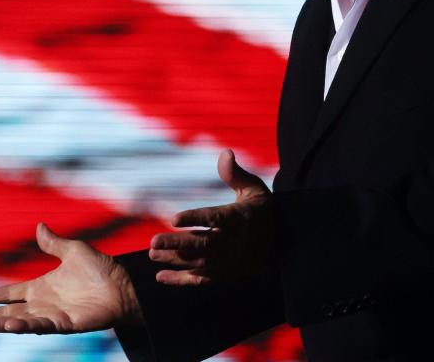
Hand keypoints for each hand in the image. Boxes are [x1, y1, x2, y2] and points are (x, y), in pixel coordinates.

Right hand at [0, 222, 142, 333]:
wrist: (124, 285)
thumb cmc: (101, 269)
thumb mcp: (73, 250)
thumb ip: (54, 243)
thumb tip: (39, 225)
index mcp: (40, 287)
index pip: (9, 293)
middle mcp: (42, 304)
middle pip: (7, 313)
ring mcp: (52, 315)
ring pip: (18, 322)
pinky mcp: (65, 324)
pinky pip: (41, 325)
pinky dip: (25, 326)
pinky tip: (10, 326)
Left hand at [149, 149, 272, 285]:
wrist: (281, 242)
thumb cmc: (259, 210)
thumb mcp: (253, 189)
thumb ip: (235, 174)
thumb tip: (225, 153)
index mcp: (238, 219)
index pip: (214, 218)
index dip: (194, 218)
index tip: (173, 218)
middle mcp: (232, 242)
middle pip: (202, 244)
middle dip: (177, 244)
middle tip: (153, 242)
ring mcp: (228, 261)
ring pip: (199, 262)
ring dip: (174, 260)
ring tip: (152, 254)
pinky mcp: (225, 274)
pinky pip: (201, 279)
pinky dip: (181, 280)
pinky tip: (160, 277)